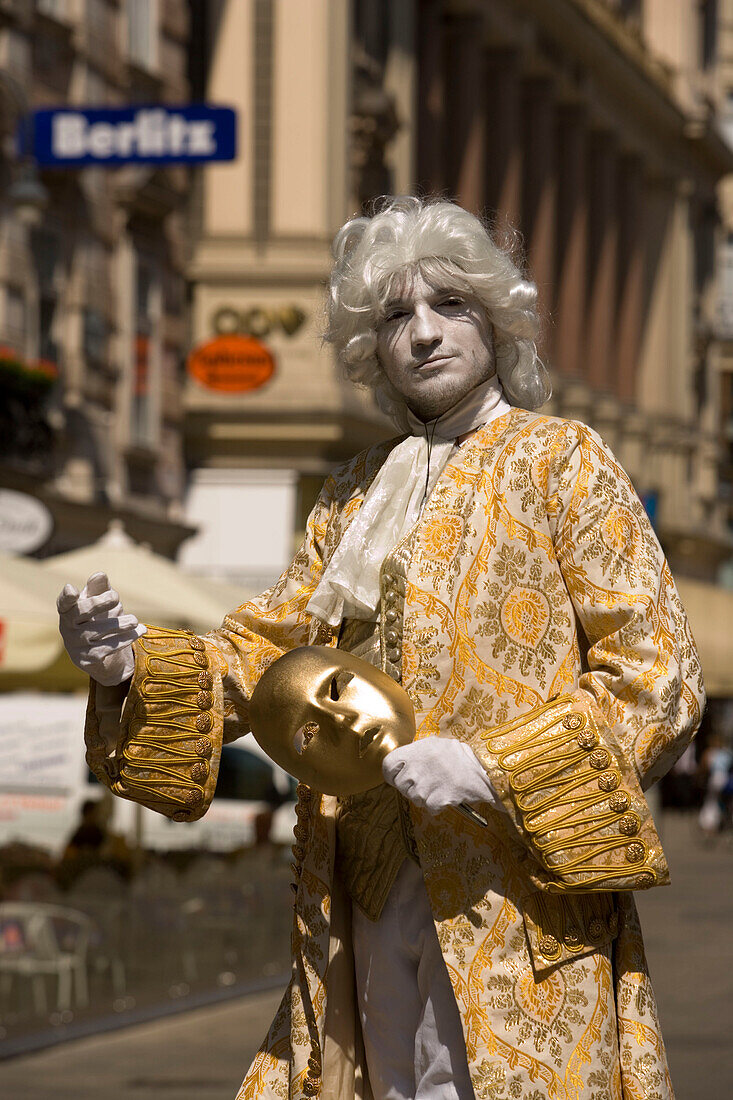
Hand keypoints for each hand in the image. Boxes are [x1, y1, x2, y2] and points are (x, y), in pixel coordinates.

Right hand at [57, 572, 145, 685]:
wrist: (104, 657)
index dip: (66, 597)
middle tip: (116, 597)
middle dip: (98, 603)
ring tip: (134, 620)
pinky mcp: (87, 660)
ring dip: (119, 624)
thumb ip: (100, 588)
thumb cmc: (98, 620)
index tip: (71, 589)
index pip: (64, 603)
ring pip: (97, 631)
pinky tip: (140, 631)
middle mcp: (67, 628)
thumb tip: (100, 575)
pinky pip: (108, 648)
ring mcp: (75, 645)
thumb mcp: (100, 602)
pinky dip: (126, 638)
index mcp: (68, 611)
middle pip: (80, 612)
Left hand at [382, 737, 501, 815]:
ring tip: (442, 787)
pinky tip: (449, 796)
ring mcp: (424, 784)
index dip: (392, 774)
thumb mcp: (441, 745)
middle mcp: (417, 766)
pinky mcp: (435, 800)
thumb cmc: (464, 759)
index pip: (389, 765)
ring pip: (414, 798)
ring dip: (426, 797)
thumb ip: (422, 752)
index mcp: (417, 749)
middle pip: (401, 785)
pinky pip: (429, 808)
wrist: (488, 772)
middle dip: (411, 788)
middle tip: (428, 783)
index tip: (398, 777)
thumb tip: (408, 761)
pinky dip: (438, 806)